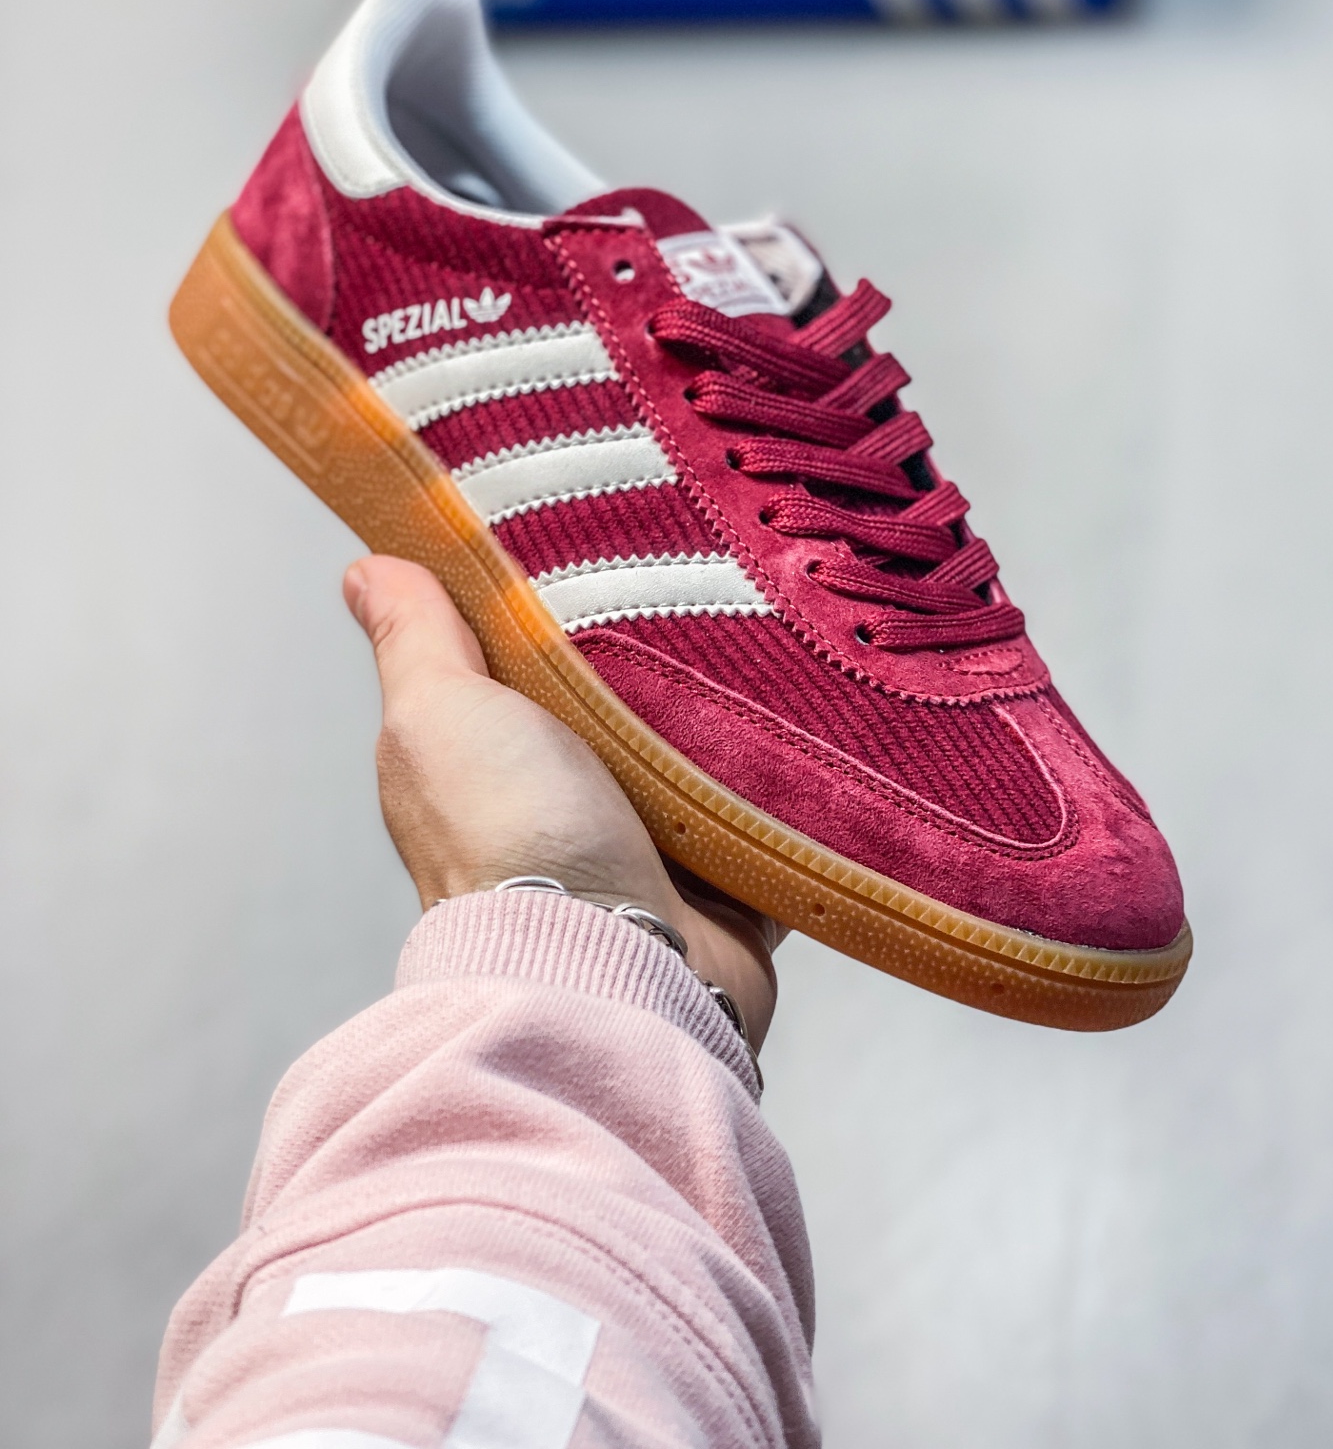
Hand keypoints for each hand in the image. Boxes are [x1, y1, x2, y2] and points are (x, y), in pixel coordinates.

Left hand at [344, 556, 776, 1047]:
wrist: (614, 965)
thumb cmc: (510, 839)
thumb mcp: (439, 709)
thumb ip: (414, 639)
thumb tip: (362, 570)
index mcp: (493, 754)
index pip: (525, 655)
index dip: (554, 596)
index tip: (601, 526)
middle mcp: (567, 800)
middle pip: (626, 695)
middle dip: (662, 647)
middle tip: (709, 570)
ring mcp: (651, 841)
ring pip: (705, 747)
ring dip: (730, 709)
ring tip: (772, 626)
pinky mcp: (728, 877)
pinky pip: (773, 807)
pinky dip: (789, 778)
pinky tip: (812, 718)